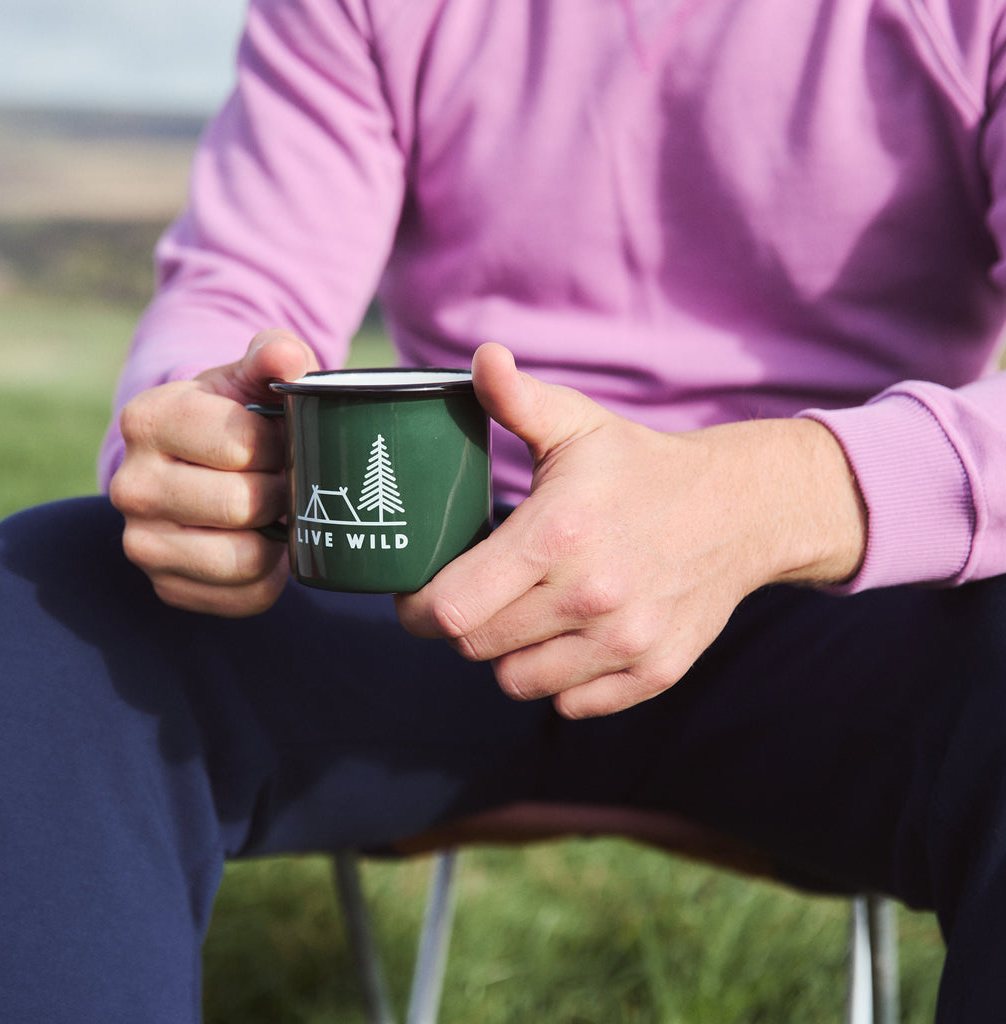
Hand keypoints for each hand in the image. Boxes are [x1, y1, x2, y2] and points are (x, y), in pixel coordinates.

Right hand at [109, 329, 319, 615]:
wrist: (199, 465)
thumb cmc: (235, 416)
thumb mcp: (251, 377)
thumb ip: (275, 354)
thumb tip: (287, 357)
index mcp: (148, 421)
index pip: (240, 445)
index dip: (280, 444)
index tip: (279, 439)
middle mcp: (131, 486)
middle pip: (244, 504)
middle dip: (281, 491)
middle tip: (283, 479)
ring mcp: (142, 544)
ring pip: (245, 559)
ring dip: (278, 537)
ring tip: (274, 512)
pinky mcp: (167, 587)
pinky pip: (246, 598)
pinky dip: (271, 576)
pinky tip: (264, 545)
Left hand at [396, 343, 865, 718]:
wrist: (739, 510)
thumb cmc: (639, 466)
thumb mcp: (577, 424)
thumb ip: (517, 399)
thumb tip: (481, 356)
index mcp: (557, 535)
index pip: (450, 608)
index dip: (416, 607)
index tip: (416, 594)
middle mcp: (590, 596)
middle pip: (473, 647)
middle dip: (458, 626)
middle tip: (472, 596)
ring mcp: (626, 642)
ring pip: (516, 682)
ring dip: (507, 653)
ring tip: (522, 614)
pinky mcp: (653, 673)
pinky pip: (570, 706)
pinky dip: (558, 680)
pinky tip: (569, 637)